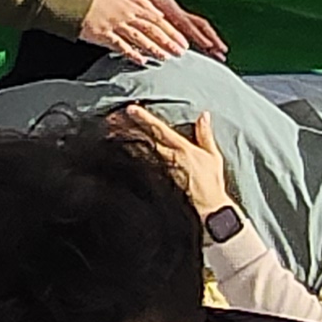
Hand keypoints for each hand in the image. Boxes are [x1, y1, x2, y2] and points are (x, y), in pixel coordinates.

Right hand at [80, 0, 225, 65]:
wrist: (78, 2)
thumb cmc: (101, 2)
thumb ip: (143, 7)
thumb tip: (160, 16)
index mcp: (134, 5)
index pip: (159, 20)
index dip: (172, 31)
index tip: (184, 41)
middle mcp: (128, 14)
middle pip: (152, 29)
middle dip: (168, 41)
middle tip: (180, 52)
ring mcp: (116, 24)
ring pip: (139, 37)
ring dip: (153, 48)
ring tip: (165, 57)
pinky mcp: (104, 34)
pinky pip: (121, 45)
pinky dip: (132, 53)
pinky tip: (141, 61)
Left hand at [112, 104, 229, 215]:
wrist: (210, 212)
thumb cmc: (212, 185)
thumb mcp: (213, 156)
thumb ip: (205, 134)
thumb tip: (203, 115)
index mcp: (182, 149)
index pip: (160, 129)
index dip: (144, 118)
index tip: (131, 109)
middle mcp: (169, 159)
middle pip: (144, 139)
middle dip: (127, 128)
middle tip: (112, 118)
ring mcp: (161, 172)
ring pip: (138, 153)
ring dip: (124, 143)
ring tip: (109, 134)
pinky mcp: (156, 185)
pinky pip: (139, 170)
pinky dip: (128, 161)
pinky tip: (116, 156)